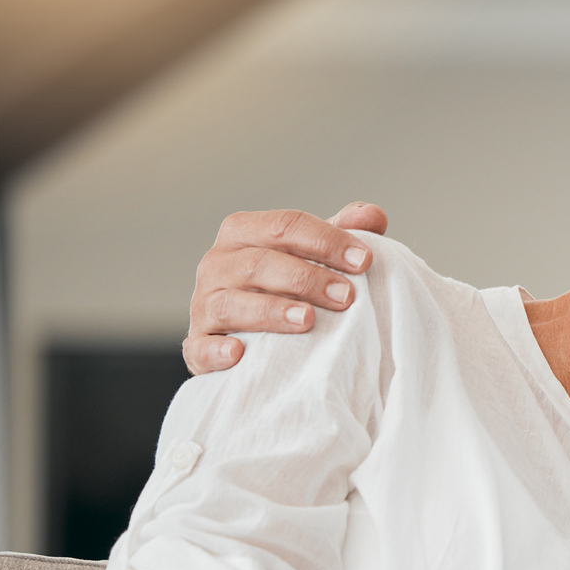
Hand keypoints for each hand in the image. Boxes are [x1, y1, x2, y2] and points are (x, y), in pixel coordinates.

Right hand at [183, 202, 388, 373]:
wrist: (249, 334)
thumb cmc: (286, 286)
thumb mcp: (313, 255)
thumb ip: (341, 234)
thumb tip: (372, 215)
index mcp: (244, 232)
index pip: (284, 226)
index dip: (326, 240)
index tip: (364, 260)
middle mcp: (217, 264)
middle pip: (259, 263)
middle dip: (306, 278)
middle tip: (346, 296)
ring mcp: (203, 305)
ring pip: (231, 303)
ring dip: (271, 312)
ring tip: (309, 320)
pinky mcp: (197, 345)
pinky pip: (200, 347)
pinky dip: (217, 350)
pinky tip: (240, 354)